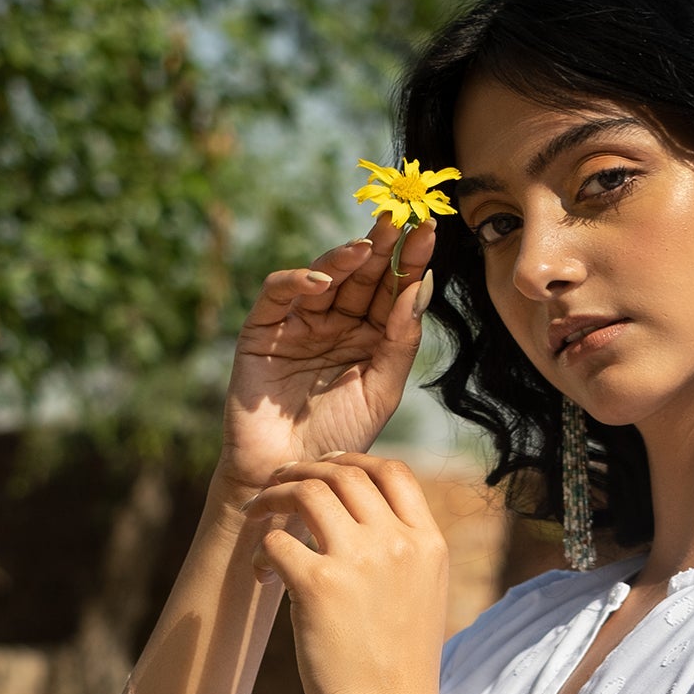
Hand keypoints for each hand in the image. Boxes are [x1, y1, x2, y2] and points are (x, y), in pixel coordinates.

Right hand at [216, 217, 437, 499]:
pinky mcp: (263, 330)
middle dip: (380, 247)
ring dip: (342, 259)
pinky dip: (296, 283)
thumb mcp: (381, 390)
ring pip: (322, 278)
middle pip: (361, 276)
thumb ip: (400, 342)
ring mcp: (299, 324)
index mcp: (369, 336)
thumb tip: (420, 289)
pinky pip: (277, 295)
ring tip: (366, 246)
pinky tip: (321, 283)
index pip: (392, 290)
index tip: (430, 231)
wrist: (292, 474)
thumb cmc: (339, 437)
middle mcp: (336, 323)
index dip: (410, 261)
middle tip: (399, 219)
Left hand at [242, 453, 448, 693]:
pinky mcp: (317, 584)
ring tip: (258, 514)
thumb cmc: (400, 666)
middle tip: (279, 484)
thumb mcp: (423, 595)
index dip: (354, 461)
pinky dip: (261, 550)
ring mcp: (359, 560)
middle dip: (304, 470)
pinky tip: (262, 574)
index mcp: (429, 543)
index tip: (326, 470)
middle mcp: (398, 543)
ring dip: (274, 496)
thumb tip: (364, 517)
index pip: (394, 471)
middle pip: (345, 474)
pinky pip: (276, 540)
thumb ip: (403, 551)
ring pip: (307, 493)